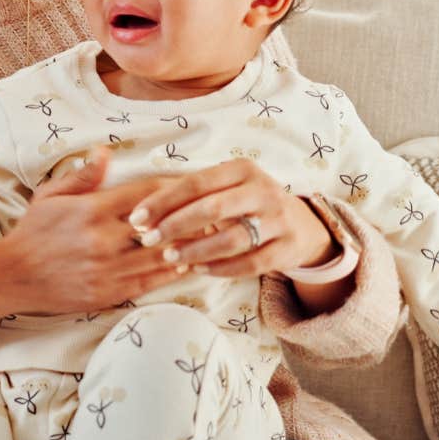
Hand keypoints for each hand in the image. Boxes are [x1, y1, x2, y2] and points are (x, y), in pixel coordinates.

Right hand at [0, 147, 192, 317]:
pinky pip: (150, 282)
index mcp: (92, 210)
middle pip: (162, 226)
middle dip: (190, 218)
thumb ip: (82, 176)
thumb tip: (106, 152)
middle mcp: (104, 239)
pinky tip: (187, 264)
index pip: (146, 194)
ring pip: (161, 256)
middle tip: (215, 210)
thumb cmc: (34, 232)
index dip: (174, 187)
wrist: (14, 276)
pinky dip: (172, 272)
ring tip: (211, 238)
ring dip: (188, 247)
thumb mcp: (51, 196)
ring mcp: (108, 269)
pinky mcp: (110, 293)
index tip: (193, 184)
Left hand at [127, 159, 336, 278]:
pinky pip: (250, 264)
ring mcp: (278, 220)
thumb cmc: (247, 204)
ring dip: (196, 250)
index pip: (196, 183)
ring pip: (231, 239)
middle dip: (175, 226)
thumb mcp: (226, 190)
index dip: (163, 201)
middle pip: (212, 208)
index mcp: (242, 169)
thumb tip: (142, 216)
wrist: (301, 224)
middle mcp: (263, 190)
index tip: (137, 218)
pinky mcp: (288, 248)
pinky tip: (199, 270)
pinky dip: (221, 269)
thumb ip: (190, 198)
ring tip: (170, 257)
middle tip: (148, 240)